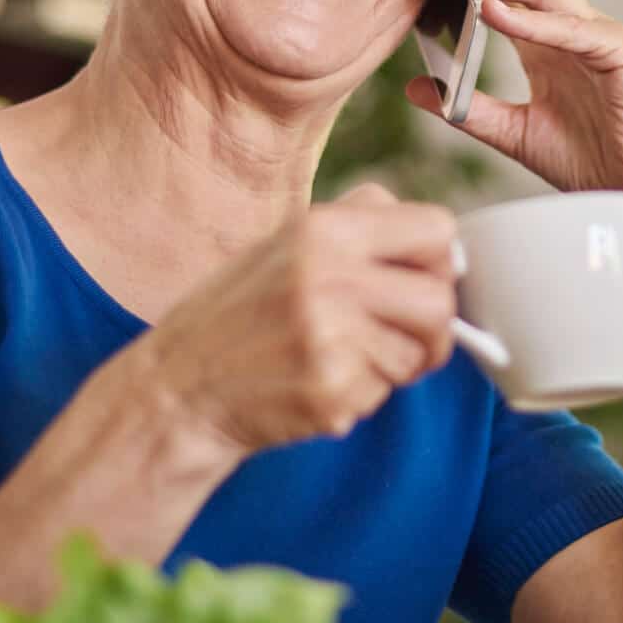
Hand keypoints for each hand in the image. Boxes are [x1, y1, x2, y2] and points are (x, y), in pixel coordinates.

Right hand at [132, 184, 458, 456]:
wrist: (177, 388)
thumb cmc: (240, 313)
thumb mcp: (288, 243)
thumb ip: (360, 227)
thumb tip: (445, 242)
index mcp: (324, 228)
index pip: (436, 229)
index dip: (441, 260)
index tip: (423, 281)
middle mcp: (329, 276)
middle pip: (438, 301)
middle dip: (433, 328)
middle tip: (405, 339)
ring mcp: (329, 337)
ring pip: (417, 354)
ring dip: (395, 366)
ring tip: (343, 359)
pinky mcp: (329, 391)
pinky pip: (383, 394)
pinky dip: (362, 395)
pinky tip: (317, 384)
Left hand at [407, 0, 622, 206]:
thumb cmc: (592, 162)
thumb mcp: (514, 133)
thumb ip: (468, 109)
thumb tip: (415, 87)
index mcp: (548, 39)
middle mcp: (574, 27)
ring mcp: (599, 35)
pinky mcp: (620, 53)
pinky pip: (571, 27)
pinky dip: (530, 19)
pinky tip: (494, 14)